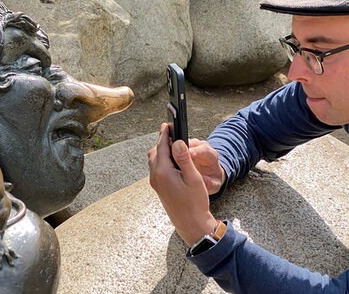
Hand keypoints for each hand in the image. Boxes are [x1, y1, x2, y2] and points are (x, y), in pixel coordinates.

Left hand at [148, 123, 218, 245]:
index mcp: (163, 172)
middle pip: (155, 152)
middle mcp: (155, 177)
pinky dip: (162, 160)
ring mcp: (155, 183)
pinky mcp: (158, 187)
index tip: (167, 125)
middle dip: (162, 142)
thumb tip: (178, 142)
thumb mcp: (193, 178)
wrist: (191, 224)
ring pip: (154, 160)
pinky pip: (156, 168)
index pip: (161, 147)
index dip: (165, 135)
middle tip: (172, 133)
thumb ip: (184, 159)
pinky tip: (172, 160)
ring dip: (161, 151)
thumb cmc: (195, 202)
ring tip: (173, 145)